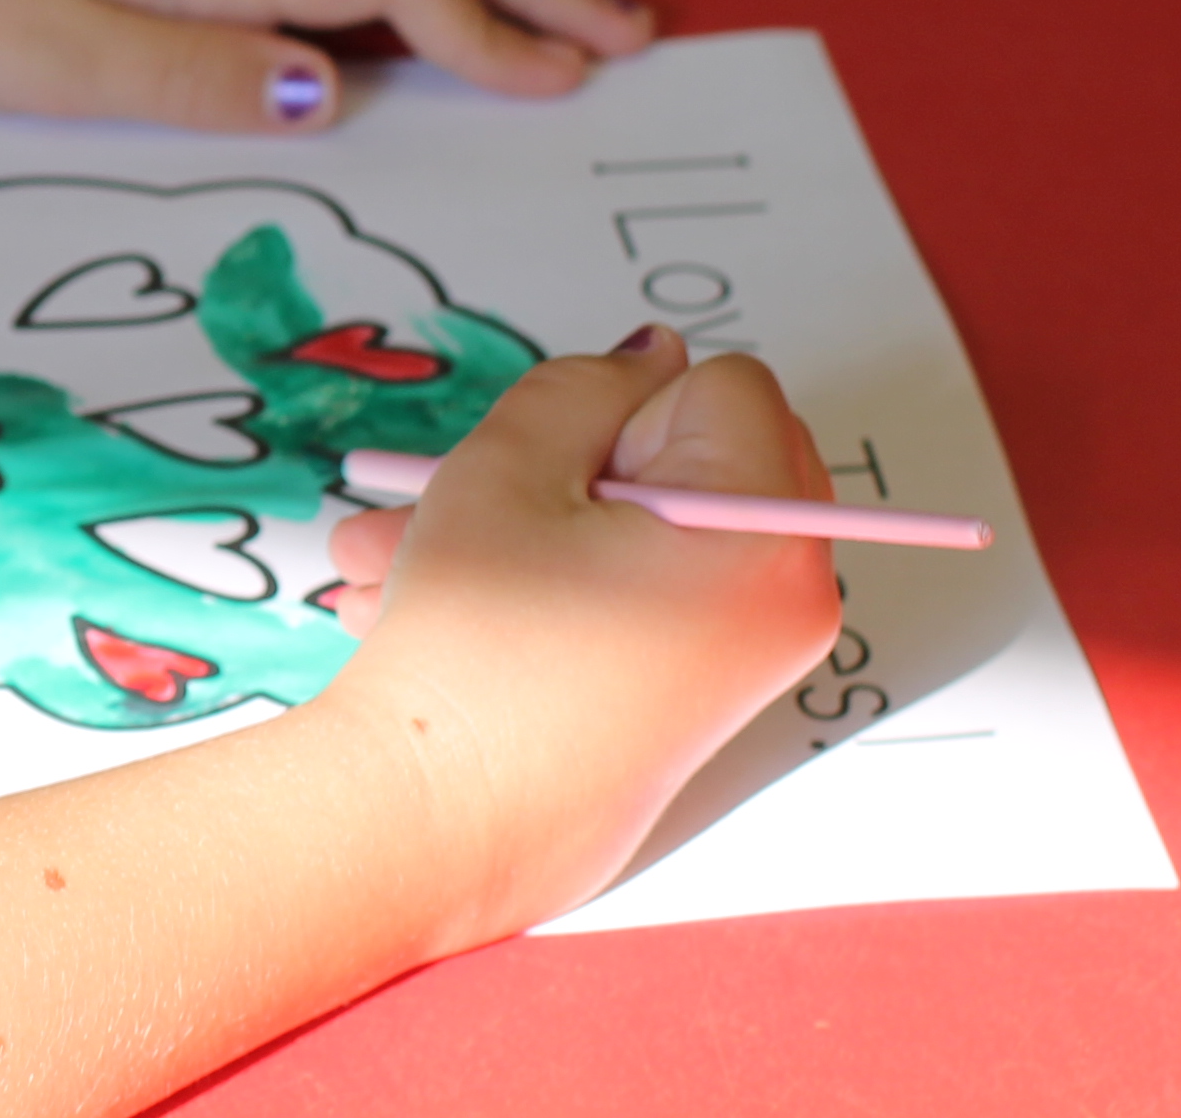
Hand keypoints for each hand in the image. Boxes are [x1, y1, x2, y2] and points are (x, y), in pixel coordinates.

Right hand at [312, 327, 847, 943]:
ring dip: (527, 522)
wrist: (448, 821)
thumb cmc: (481, 642)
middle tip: (480, 491)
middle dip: (578, 459)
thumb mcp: (508, 464)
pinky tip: (428, 596)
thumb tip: (651, 359)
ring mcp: (748, 651)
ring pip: (645, 527)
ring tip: (395, 556)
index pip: (721, 388)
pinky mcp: (700, 690)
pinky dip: (547, 579)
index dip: (622, 411)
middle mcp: (785, 594)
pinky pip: (636, 590)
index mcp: (764, 532)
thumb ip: (584, 385)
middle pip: (698, 456)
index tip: (556, 470)